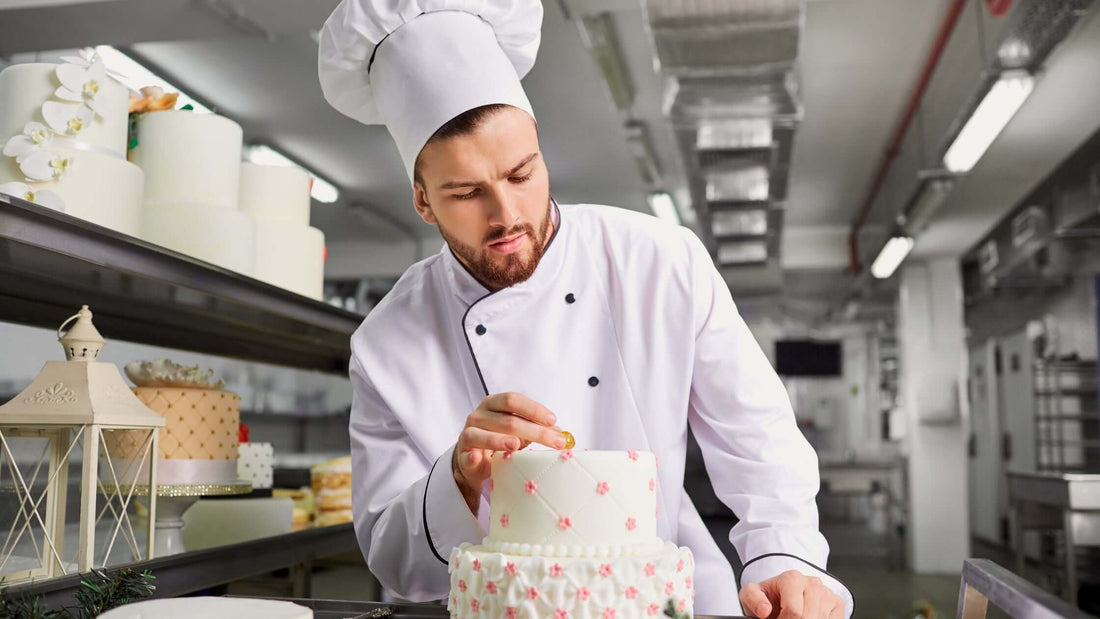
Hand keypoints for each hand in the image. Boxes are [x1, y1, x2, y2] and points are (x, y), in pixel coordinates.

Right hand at [452, 392, 562, 512]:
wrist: (472, 458)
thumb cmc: (498, 438)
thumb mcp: (518, 430)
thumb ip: (536, 428)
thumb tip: (561, 433)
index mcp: (493, 404)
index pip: (513, 400)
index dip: (533, 409)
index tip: (552, 420)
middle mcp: (479, 415)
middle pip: (507, 420)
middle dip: (534, 431)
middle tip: (555, 442)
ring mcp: (469, 434)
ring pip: (484, 435)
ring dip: (500, 440)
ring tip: (516, 445)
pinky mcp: (463, 454)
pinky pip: (468, 454)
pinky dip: (474, 456)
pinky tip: (480, 457)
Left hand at [739, 570, 843, 618]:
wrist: (781, 595)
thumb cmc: (768, 596)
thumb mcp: (751, 594)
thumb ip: (753, 599)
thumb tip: (764, 610)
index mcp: (792, 578)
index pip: (794, 612)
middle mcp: (812, 583)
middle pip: (809, 618)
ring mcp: (826, 592)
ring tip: (794, 618)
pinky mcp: (836, 603)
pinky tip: (809, 618)